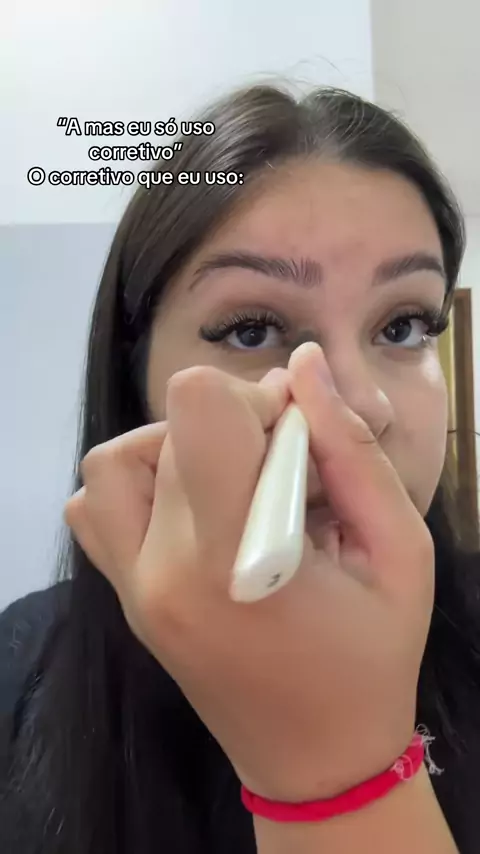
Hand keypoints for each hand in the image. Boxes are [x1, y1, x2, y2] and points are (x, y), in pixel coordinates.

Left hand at [64, 343, 433, 802]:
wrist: (315, 758)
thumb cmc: (371, 658)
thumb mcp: (402, 552)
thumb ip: (351, 450)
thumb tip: (301, 366)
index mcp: (232, 557)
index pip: (197, 407)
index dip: (255, 401)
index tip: (297, 441)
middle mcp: (160, 568)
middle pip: (168, 427)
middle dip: (235, 425)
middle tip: (285, 473)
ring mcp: (131, 586)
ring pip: (114, 463)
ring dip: (176, 449)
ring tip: (235, 487)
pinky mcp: (123, 597)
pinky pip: (96, 508)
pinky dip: (138, 487)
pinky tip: (196, 511)